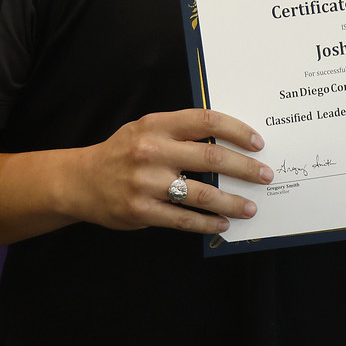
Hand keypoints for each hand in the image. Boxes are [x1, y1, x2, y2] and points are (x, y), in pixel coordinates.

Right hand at [54, 108, 271, 234]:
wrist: (79, 181)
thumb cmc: (122, 153)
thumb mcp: (146, 129)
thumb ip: (180, 131)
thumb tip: (228, 141)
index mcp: (156, 125)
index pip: (206, 121)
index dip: (237, 131)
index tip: (258, 143)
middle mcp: (152, 151)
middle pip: (211, 158)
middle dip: (245, 169)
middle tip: (265, 176)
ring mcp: (145, 183)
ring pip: (201, 194)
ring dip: (232, 202)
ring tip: (250, 207)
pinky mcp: (140, 211)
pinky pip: (183, 219)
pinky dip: (207, 223)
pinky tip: (222, 224)